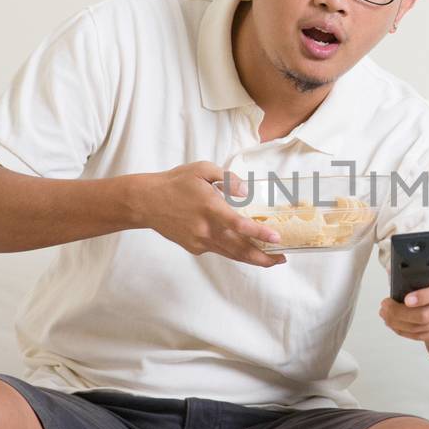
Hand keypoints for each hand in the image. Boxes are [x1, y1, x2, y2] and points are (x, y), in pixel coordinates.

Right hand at [137, 161, 285, 267]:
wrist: (146, 202)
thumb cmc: (175, 183)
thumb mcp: (202, 169)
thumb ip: (227, 178)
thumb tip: (246, 191)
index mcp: (210, 207)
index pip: (239, 225)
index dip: (259, 233)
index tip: (276, 238)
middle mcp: (206, 228)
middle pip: (239, 249)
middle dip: (263, 257)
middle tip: (282, 258)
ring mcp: (199, 241)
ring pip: (231, 254)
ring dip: (253, 258)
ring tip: (271, 259)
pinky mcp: (194, 247)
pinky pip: (218, 249)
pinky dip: (233, 251)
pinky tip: (245, 248)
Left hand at [379, 257, 428, 343]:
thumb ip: (417, 267)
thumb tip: (391, 271)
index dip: (423, 297)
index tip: (406, 300)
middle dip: (400, 313)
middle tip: (386, 307)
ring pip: (424, 328)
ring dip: (399, 324)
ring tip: (387, 316)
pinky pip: (426, 336)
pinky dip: (407, 332)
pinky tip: (397, 325)